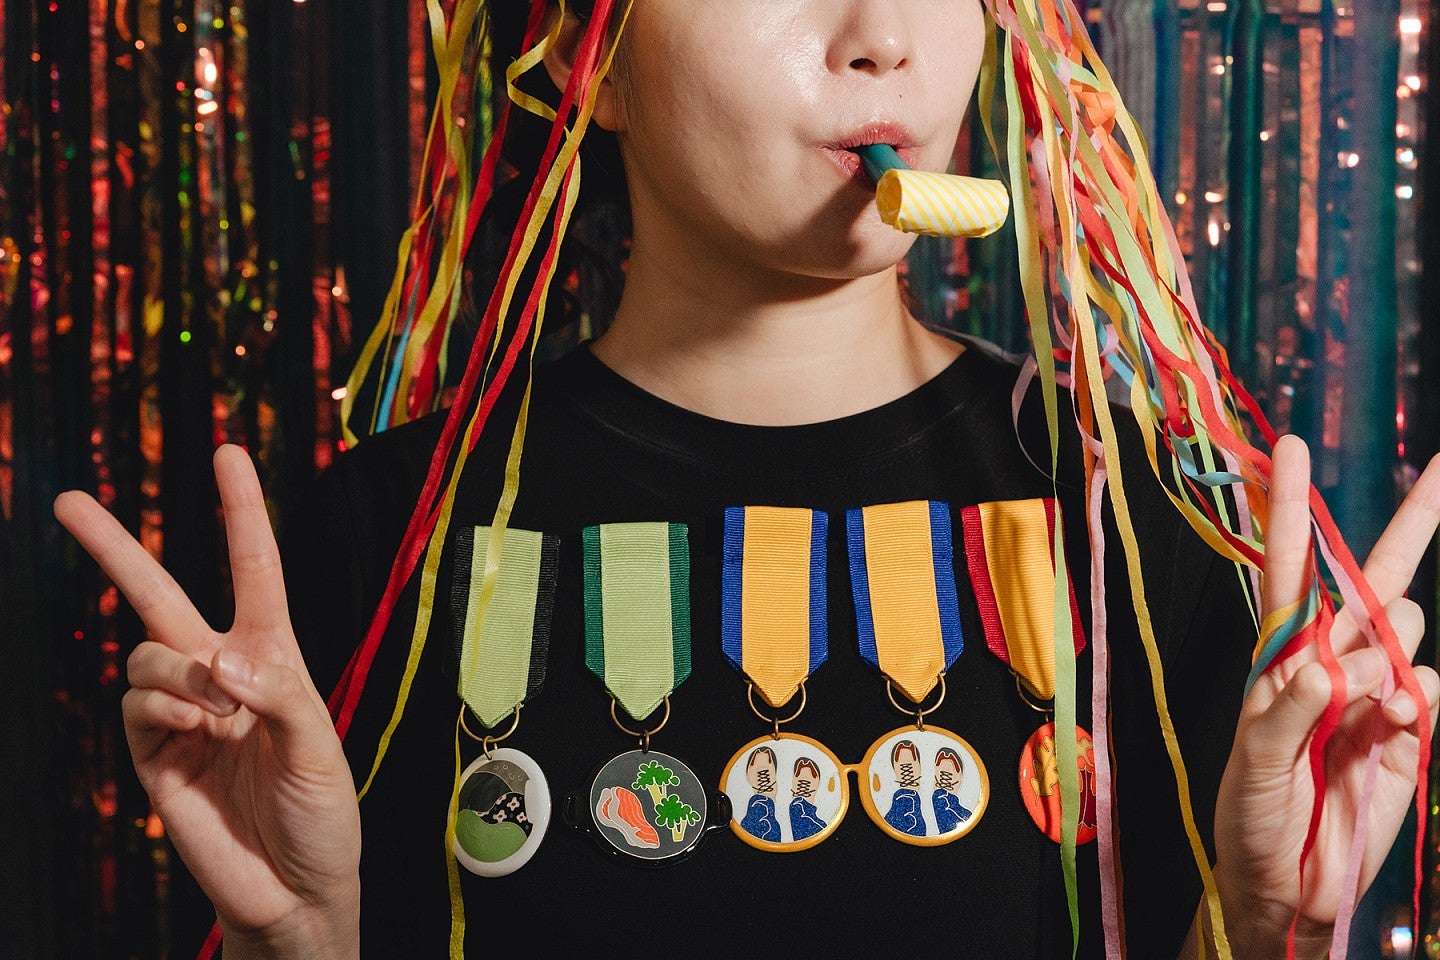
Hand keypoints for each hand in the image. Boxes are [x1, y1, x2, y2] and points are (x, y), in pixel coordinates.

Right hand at [54, 445, 360, 958]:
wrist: (292, 886)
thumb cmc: (321, 812)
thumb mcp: (320, 747)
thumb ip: (278, 693)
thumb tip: (218, 660)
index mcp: (273, 657)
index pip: (255, 569)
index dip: (241, 511)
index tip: (227, 452)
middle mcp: (221, 673)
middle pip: (158, 594)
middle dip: (113, 548)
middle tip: (68, 501)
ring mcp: (180, 712)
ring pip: (147, 653)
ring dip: (179, 673)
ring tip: (219, 715)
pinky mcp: (150, 753)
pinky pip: (135, 703)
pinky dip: (163, 707)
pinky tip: (197, 731)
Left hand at [1208, 435, 1439, 958]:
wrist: (1288, 882)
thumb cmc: (1251, 818)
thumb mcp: (1251, 764)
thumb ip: (1284, 711)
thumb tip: (1322, 664)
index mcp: (1277, 653)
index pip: (1288, 568)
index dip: (1291, 508)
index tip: (1293, 447)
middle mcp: (1327, 660)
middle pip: (1377, 580)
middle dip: (1412, 529)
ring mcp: (1373, 692)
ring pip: (1405, 630)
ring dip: (1388, 659)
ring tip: (1360, 712)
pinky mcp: (1411, 731)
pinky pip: (1431, 691)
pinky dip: (1419, 702)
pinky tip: (1396, 726)